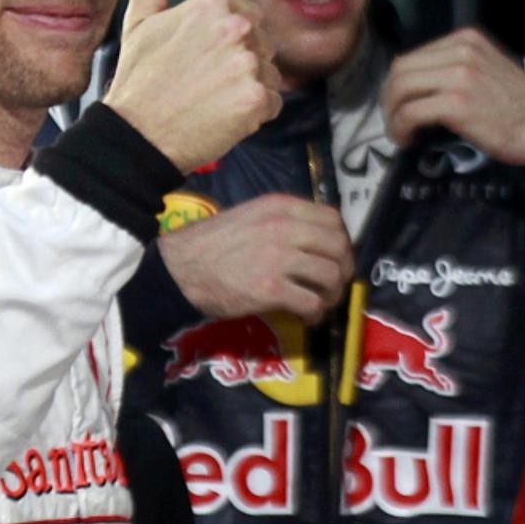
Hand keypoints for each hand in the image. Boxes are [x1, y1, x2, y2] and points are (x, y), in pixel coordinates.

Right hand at [103, 0, 281, 172]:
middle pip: (261, 46)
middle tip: (203, 83)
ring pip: (269, 75)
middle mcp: (236, 29)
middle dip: (240, 65)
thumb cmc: (139, 78)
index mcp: (213, 4)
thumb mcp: (140, 17)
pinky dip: (253, 116)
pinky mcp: (257, 100)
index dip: (226, 43)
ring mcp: (249, 64)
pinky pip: (272, 105)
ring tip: (210, 100)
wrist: (136, 134)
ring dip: (247, 90)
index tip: (199, 61)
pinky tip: (221, 117)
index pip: (247, 19)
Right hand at [159, 193, 353, 323]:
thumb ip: (282, 221)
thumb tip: (313, 239)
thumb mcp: (250, 216)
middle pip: (338, 247)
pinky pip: (312, 302)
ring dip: (332, 294)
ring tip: (321, 302)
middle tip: (334, 284)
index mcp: (280, 206)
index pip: (333, 218)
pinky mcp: (272, 289)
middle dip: (343, 269)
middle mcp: (285, 227)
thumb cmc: (211, 243)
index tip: (336, 256)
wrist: (180, 268)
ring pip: (331, 275)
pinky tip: (308, 316)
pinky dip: (316, 313)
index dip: (342, 240)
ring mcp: (279, 258)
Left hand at [380, 27, 524, 165]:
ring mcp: (459, 75)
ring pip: (401, 88)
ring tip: (399, 133)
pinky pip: (411, 112)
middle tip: (393, 122)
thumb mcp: (484, 69)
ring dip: (391, 115)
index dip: (395, 85)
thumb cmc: (516, 105)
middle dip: (388, 99)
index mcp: (465, 40)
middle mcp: (460, 51)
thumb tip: (415, 84)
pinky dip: (400, 127)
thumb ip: (452, 68)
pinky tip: (407, 139)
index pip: (411, 57)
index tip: (397, 106)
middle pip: (400, 70)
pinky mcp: (457, 102)